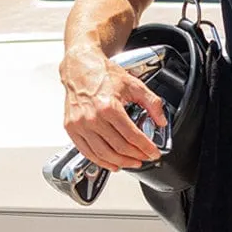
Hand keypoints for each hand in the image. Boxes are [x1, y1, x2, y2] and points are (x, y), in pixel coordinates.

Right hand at [59, 45, 167, 171]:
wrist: (80, 68)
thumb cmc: (104, 75)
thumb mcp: (134, 85)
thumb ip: (152, 103)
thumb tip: (160, 121)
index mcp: (109, 107)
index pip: (132, 136)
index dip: (146, 148)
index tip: (154, 153)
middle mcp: (92, 118)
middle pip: (119, 148)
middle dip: (136, 156)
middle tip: (145, 158)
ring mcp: (80, 125)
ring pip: (103, 154)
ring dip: (121, 162)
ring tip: (132, 163)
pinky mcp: (71, 129)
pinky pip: (87, 152)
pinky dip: (101, 162)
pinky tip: (112, 163)